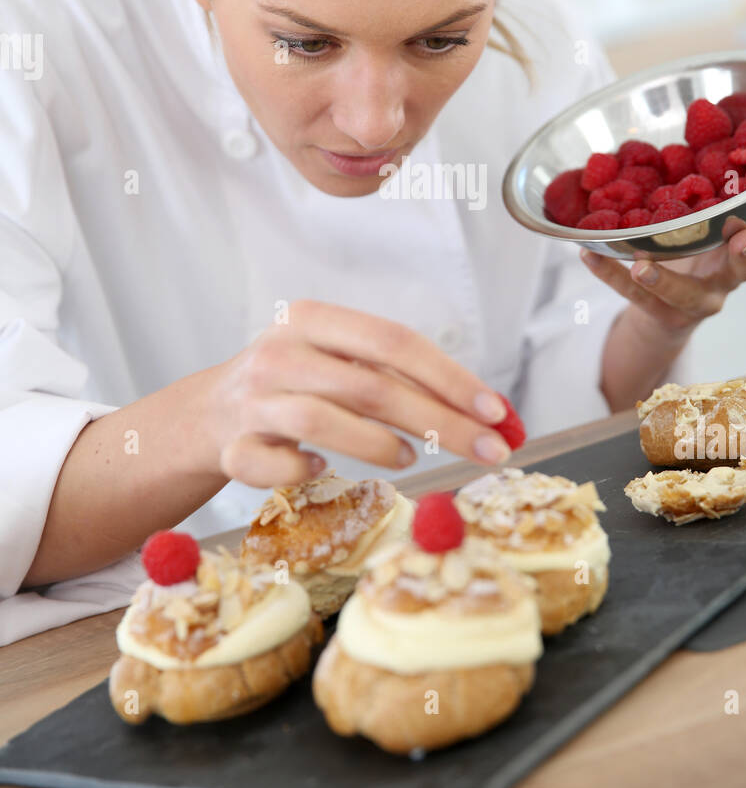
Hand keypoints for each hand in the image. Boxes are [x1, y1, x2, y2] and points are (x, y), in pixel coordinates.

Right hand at [203, 300, 512, 486]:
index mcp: (312, 317)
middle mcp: (280, 351)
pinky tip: (323, 467)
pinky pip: (273, 466)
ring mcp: (251, 400)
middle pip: (370, 386)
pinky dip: (303, 470)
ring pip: (320, 422)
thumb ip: (400, 378)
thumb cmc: (297, 384)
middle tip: (488, 451)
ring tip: (409, 458)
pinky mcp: (231, 447)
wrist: (209, 413)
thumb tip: (488, 413)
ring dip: (377, 446)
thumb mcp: (339, 361)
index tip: (495, 411)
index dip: (449, 377)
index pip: (393, 342)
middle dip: (439, 423)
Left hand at [581, 170, 745, 334]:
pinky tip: (589, 254)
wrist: (667, 315)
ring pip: (683, 295)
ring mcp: (694, 302)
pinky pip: (632, 296)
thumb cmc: (697, 257)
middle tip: (741, 235)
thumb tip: (737, 142)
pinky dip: (610, 274)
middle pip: (745, 269)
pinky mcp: (661, 315)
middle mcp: (726, 277)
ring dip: (663, 279)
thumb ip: (723, 191)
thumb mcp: (717, 224)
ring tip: (640, 264)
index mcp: (742, 246)